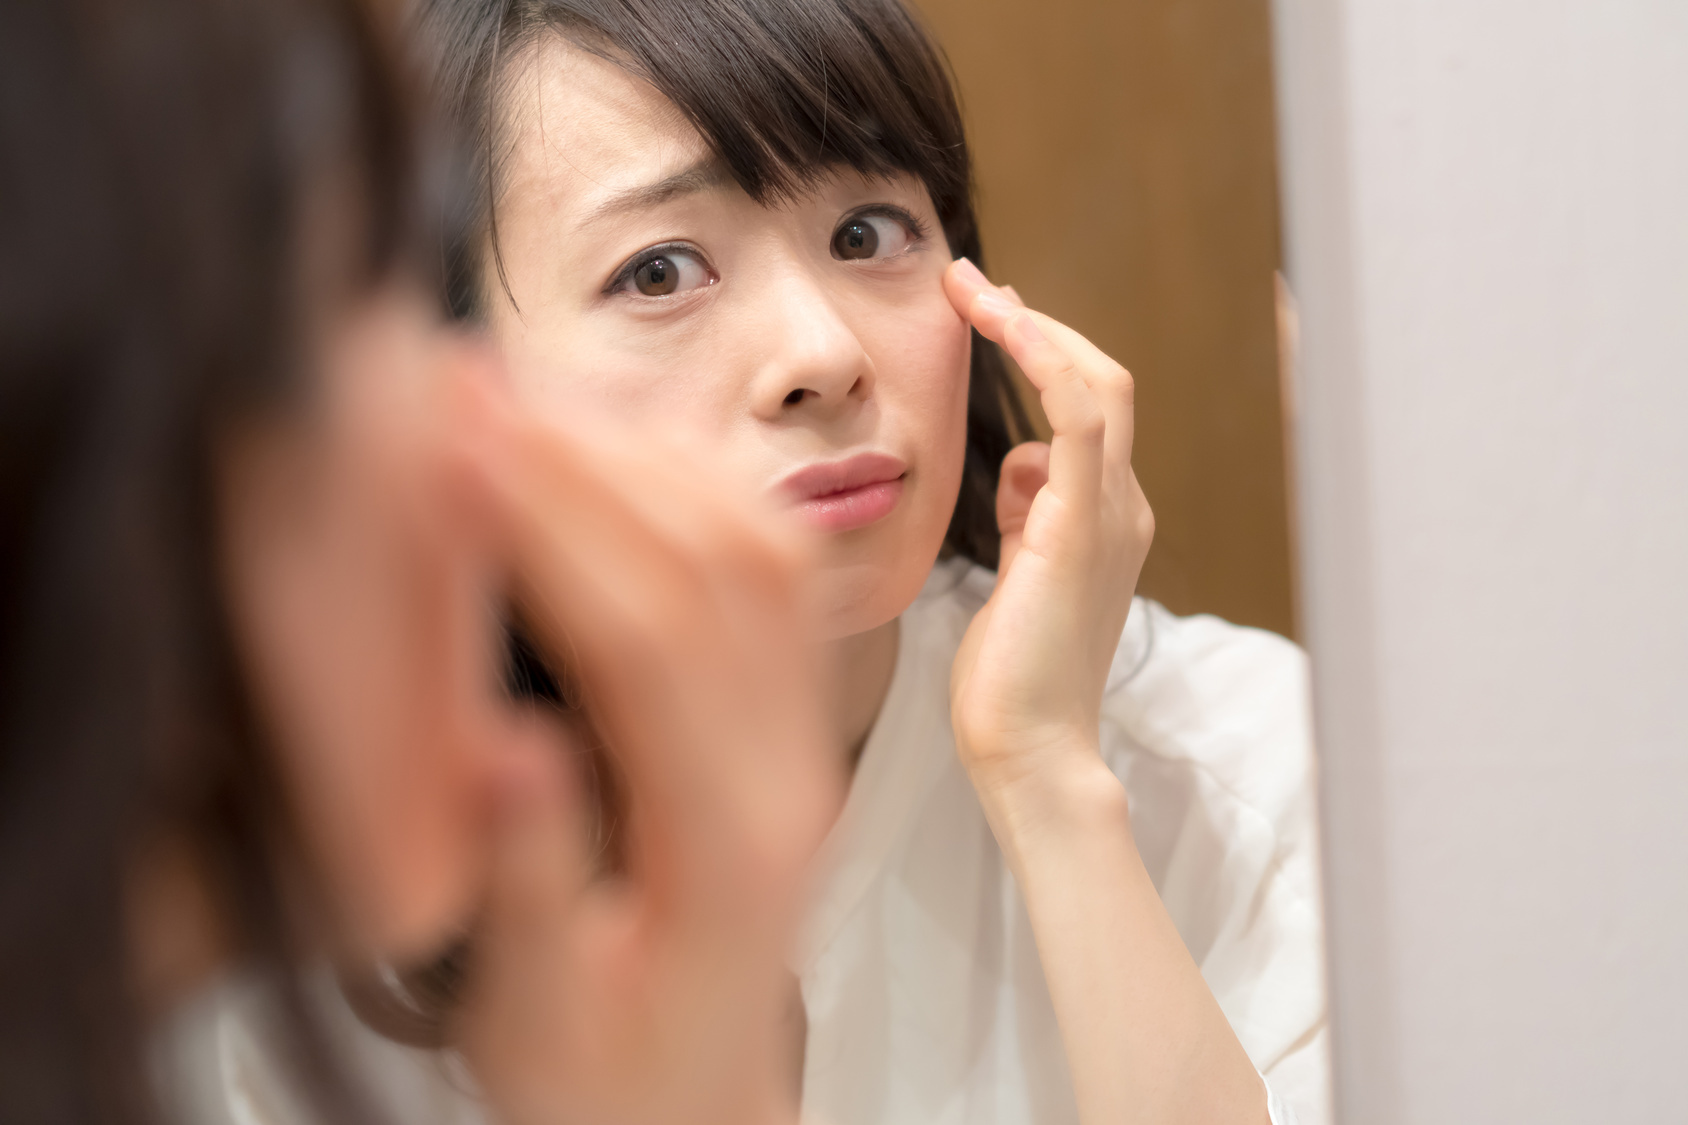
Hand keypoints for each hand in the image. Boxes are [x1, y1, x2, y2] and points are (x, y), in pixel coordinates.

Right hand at [456, 401, 837, 1124]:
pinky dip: (694, 491)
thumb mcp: (542, 1012)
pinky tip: (621, 454)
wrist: (698, 1109)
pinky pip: (771, 574)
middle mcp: (789, 769)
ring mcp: (803, 737)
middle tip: (476, 380)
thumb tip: (508, 742)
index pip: (648, 638)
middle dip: (590, 455)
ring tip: (530, 395)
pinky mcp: (791, 722)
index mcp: (729, 842)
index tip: (456, 440)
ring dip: (646, 454)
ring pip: (758, 550)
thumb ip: (532, 881)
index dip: (553, 524)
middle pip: (714, 564)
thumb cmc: (612, 1077)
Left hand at [942, 259, 1153, 809]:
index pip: (1088, 410)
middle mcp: (1122, 507)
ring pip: (1095, 384)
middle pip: (1101, 381)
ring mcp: (1111, 514)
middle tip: (971, 284)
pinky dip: (1041, 356)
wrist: (1028, 748)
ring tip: (968, 291)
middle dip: (1036, 322)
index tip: (986, 313)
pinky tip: (996, 322)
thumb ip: (1028, 517)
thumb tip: (1018, 470)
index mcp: (1105, 519)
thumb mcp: (1020, 576)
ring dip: (1030, 326)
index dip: (1042, 352)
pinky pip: (1073, 415)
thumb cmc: (1011, 677)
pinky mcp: (1081, 525)